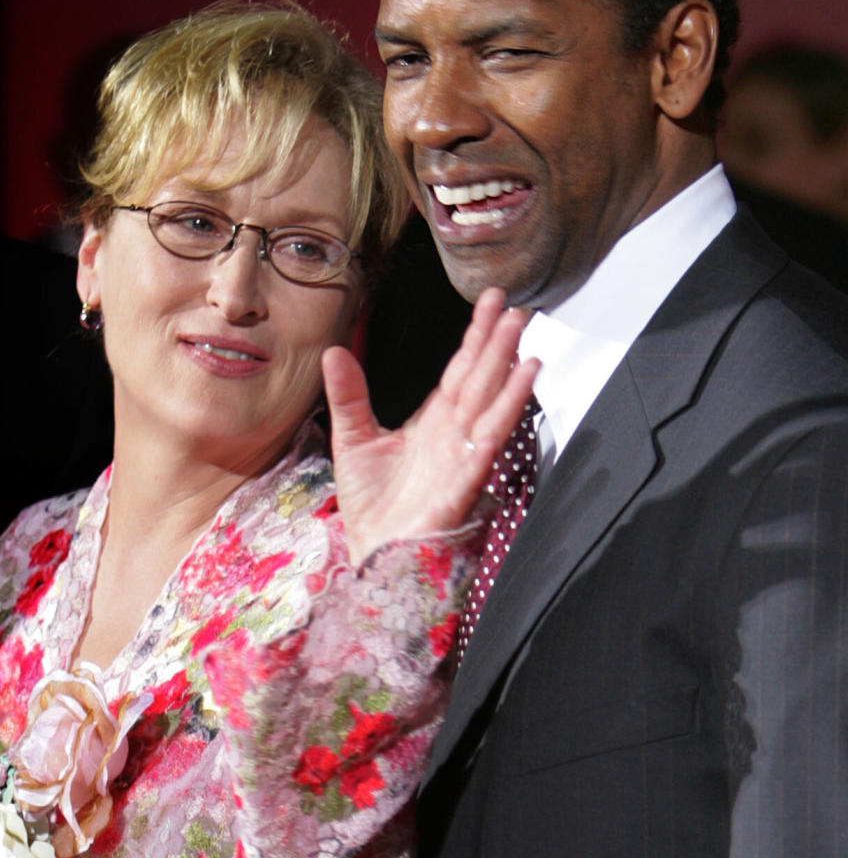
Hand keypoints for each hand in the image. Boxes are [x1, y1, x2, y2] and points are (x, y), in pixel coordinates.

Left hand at [323, 288, 538, 566]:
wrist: (375, 555)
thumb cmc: (372, 508)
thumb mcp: (352, 440)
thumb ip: (349, 396)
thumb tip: (335, 351)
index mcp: (433, 423)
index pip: (459, 370)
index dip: (476, 337)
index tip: (490, 303)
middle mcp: (453, 435)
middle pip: (479, 380)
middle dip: (497, 344)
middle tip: (515, 307)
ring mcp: (461, 457)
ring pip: (489, 404)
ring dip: (508, 370)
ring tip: (522, 334)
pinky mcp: (463, 482)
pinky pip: (487, 441)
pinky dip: (505, 411)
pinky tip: (522, 384)